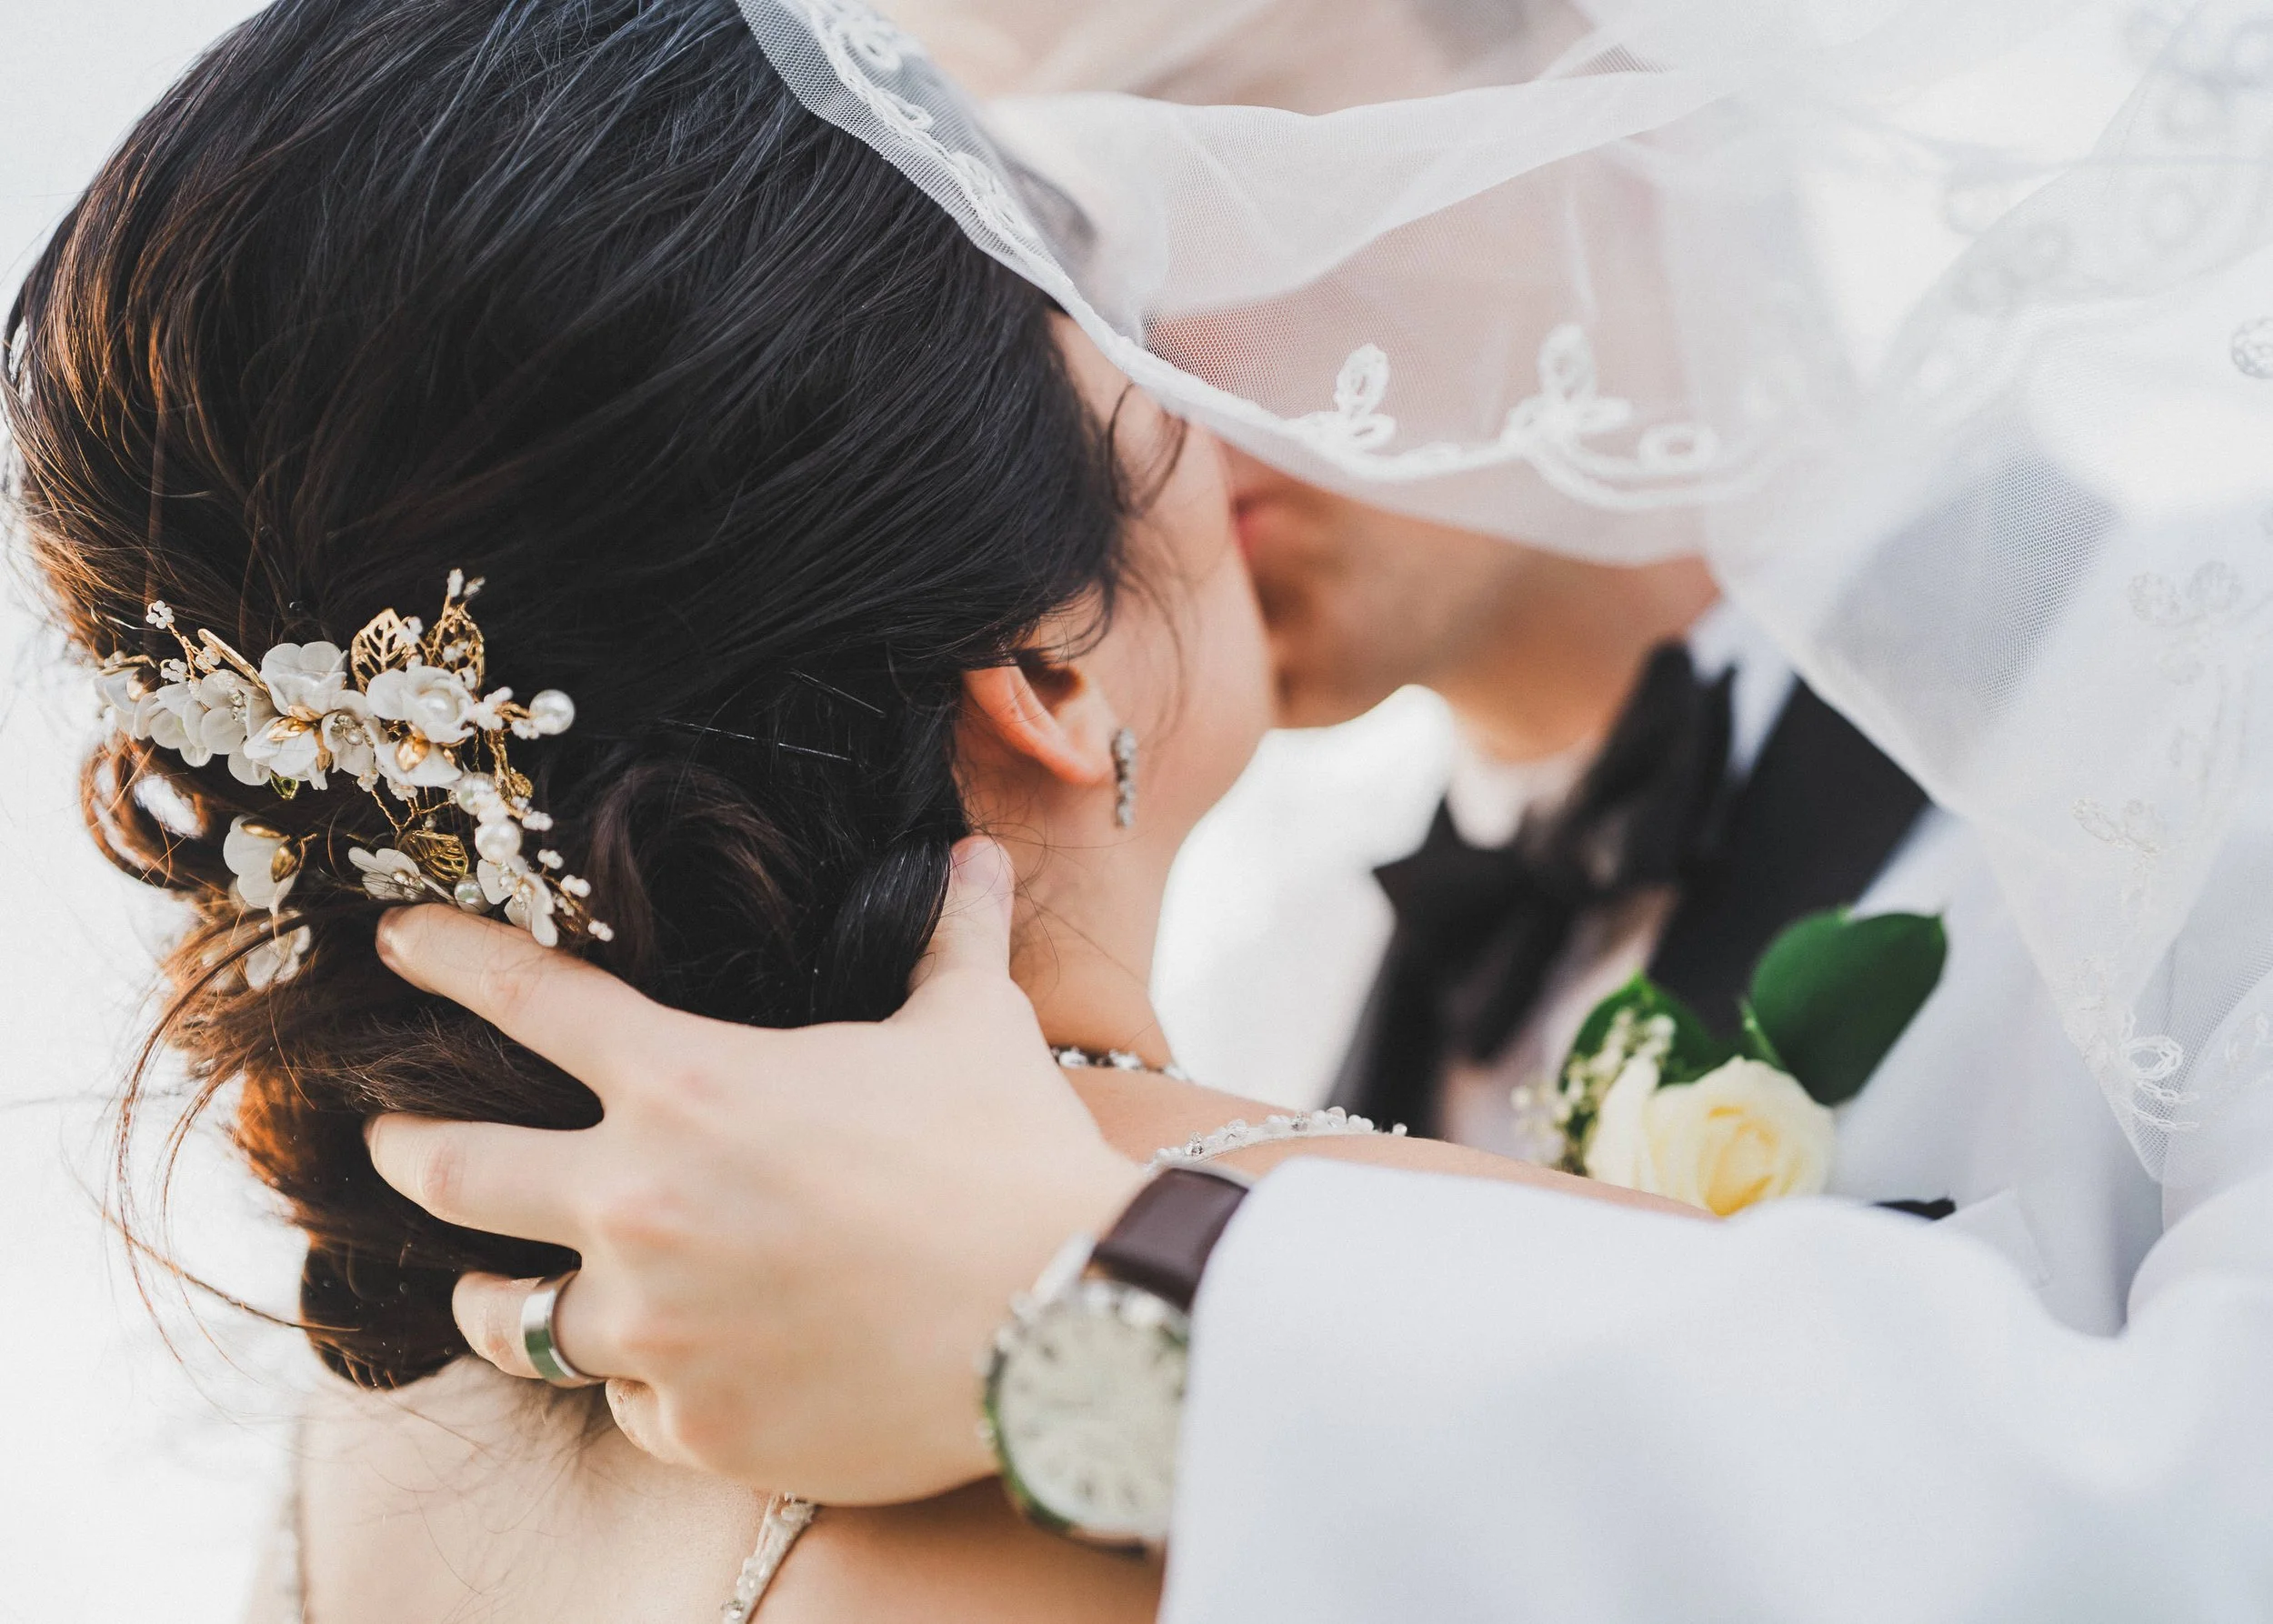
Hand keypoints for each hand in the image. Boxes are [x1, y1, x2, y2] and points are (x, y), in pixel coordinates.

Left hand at [364, 838, 1145, 1503]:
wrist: (1068, 1322)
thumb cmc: (1011, 1156)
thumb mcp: (974, 1029)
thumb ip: (951, 937)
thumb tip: (978, 853)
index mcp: (689, 1086)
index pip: (529, 999)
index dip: (449, 956)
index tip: (398, 938)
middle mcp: (638, 1206)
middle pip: (450, 1174)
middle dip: (400, 1150)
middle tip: (385, 1144)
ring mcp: (655, 1331)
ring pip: (513, 1320)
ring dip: (498, 1295)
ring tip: (492, 1290)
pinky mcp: (694, 1430)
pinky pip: (623, 1406)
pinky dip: (638, 1383)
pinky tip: (668, 1372)